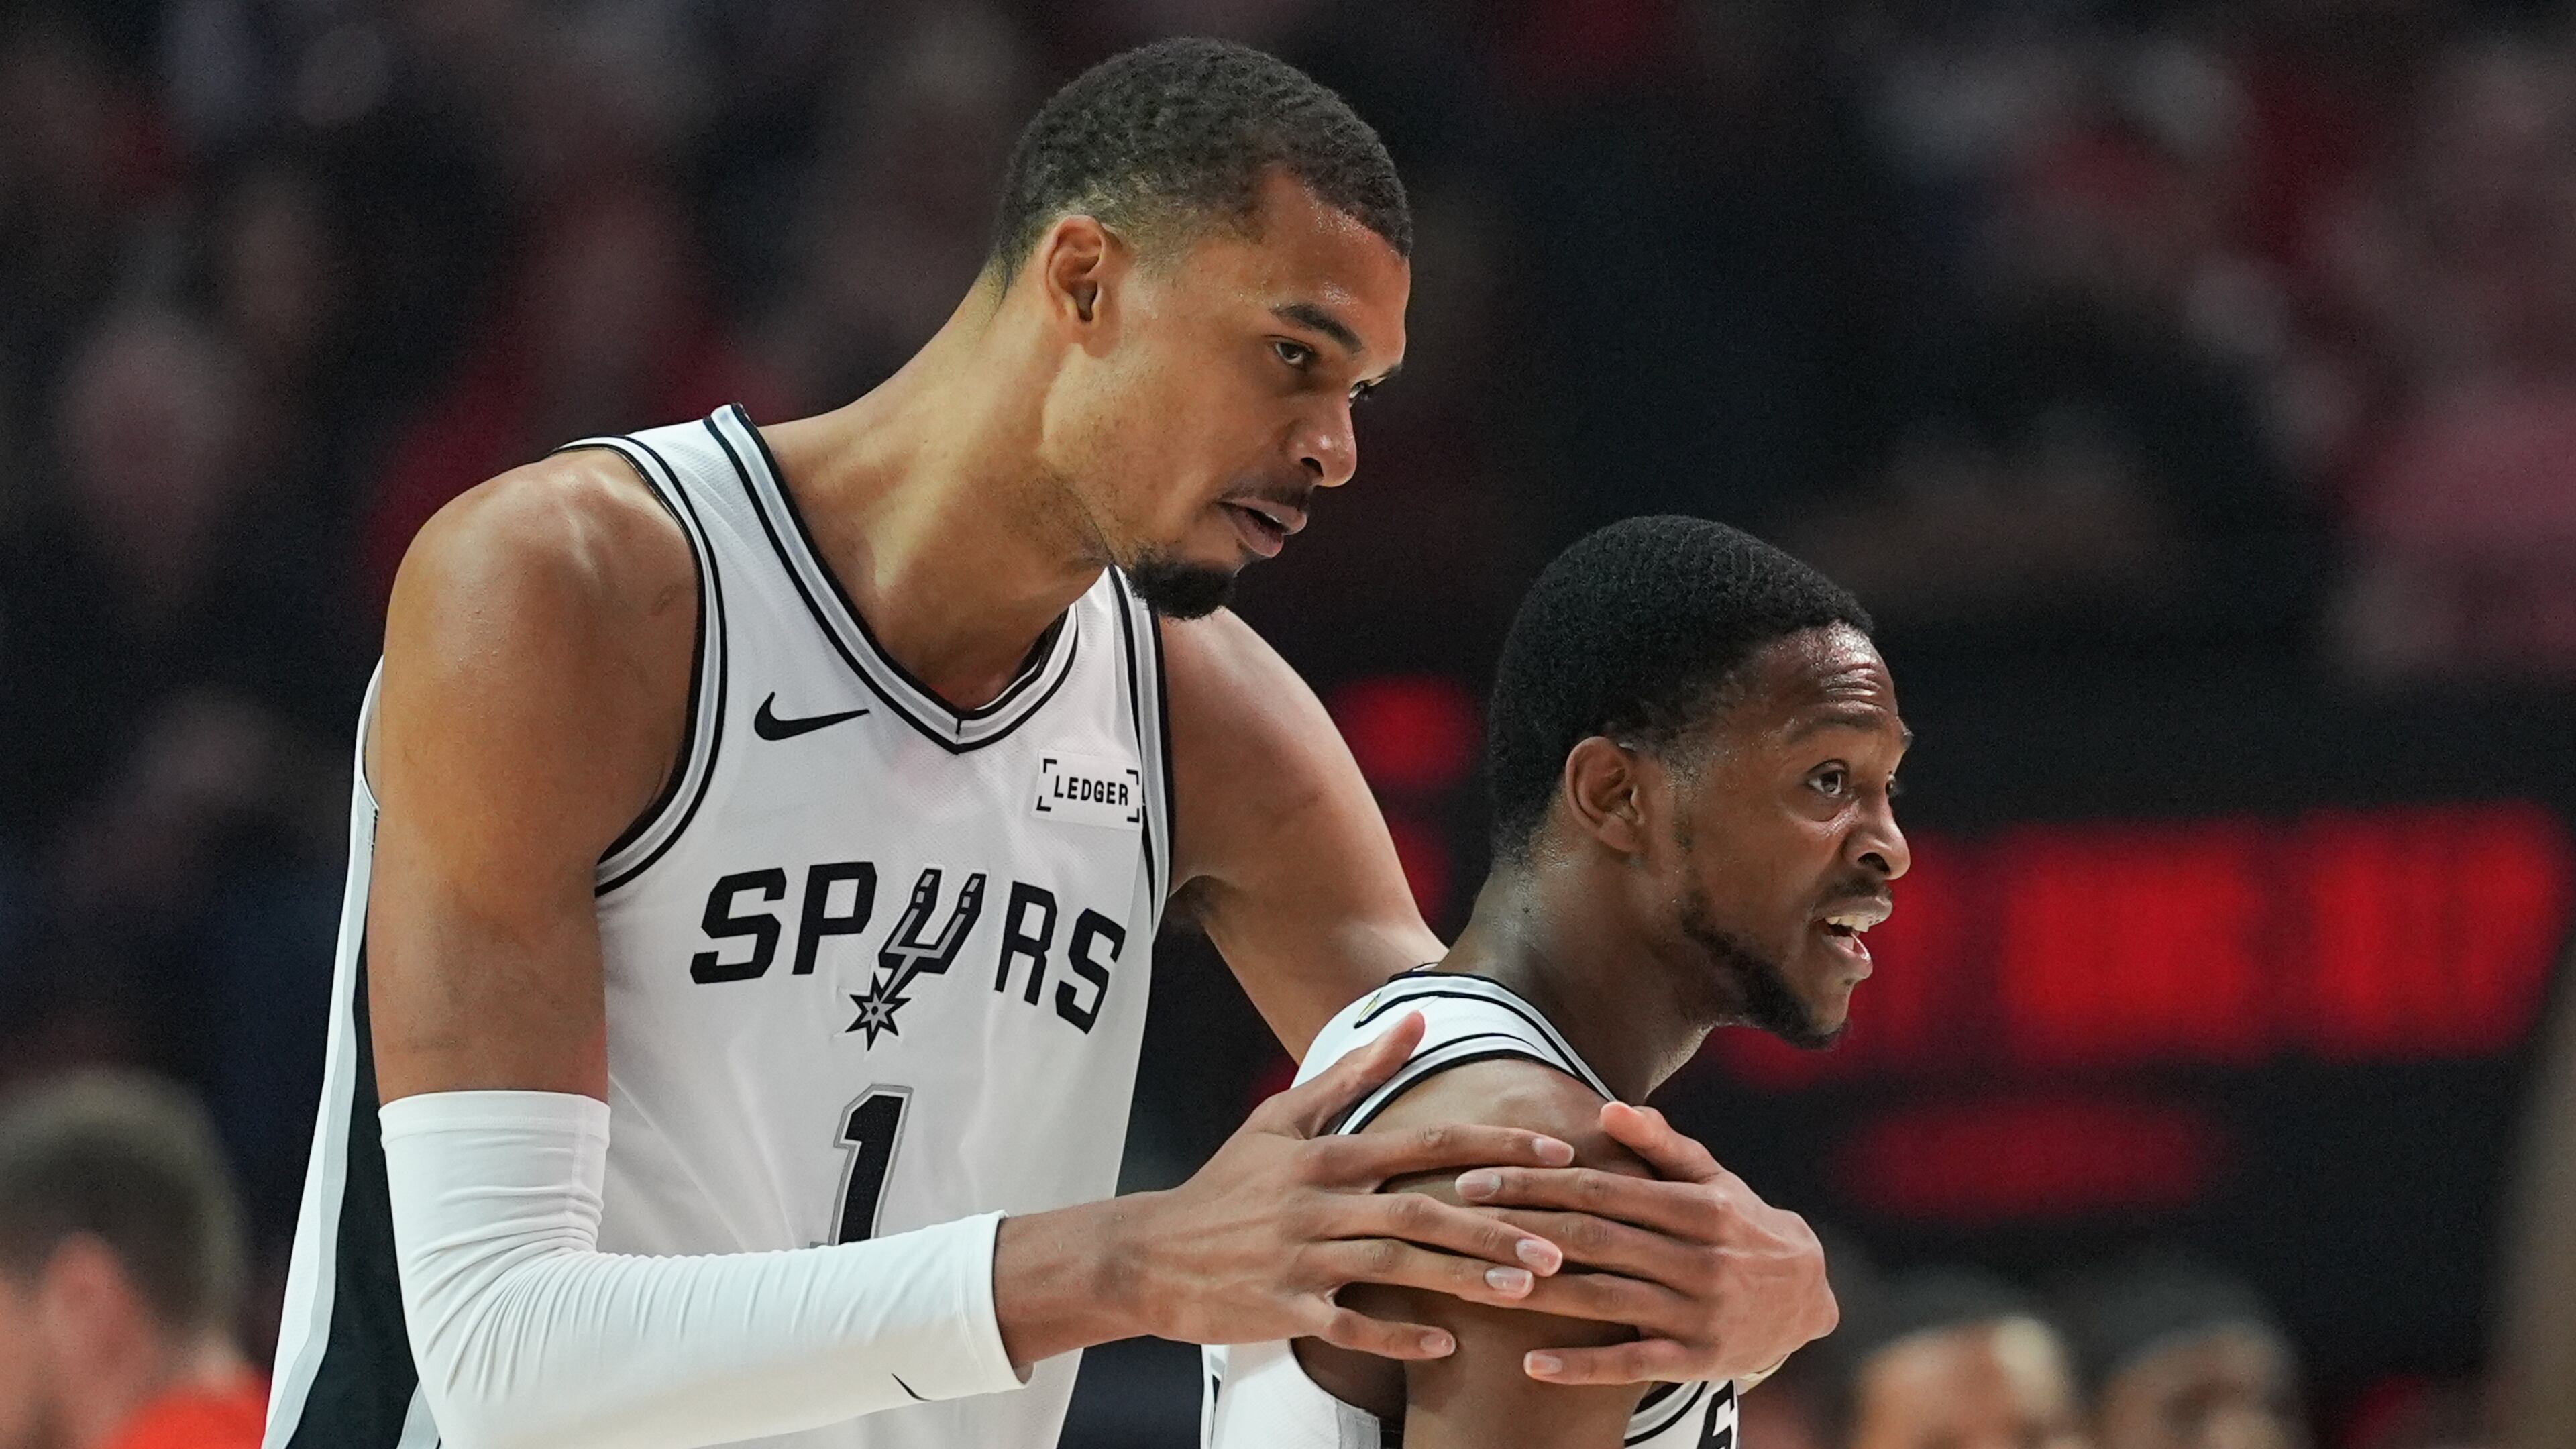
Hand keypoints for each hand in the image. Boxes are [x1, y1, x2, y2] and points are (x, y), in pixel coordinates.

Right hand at [1021, 1012, 1576, 1364]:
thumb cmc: (1226, 1184)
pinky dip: (1397, 1335)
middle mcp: (1318, 1202)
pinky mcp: (1283, 1307)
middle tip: (1558, 1245)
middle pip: (1420, 1210)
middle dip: (1493, 1227)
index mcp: (1325, 1154)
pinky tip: (1446, 1346)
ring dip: (1461, 1278)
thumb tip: (1415, 1019)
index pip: (1424, 1143)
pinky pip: (1349, 1324)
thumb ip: (1354, 1071)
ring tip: (1521, 1291)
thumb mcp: (1281, 1117)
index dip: (1493, 1146)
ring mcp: (1301, 1257)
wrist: (1148, 1251)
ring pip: (1395, 1265)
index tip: (1556, 1152)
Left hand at [1457, 1102, 1835, 1383]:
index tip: (1477, 1178)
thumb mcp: (1713, 1179)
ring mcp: (1699, 1312)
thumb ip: (1661, 1145)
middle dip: (1521, 1225)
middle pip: (1594, 1238)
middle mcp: (1699, 1258)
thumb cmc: (1741, 1225)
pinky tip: (1532, 1364)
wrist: (1811, 1295)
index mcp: (1697, 1207)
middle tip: (1457, 1217)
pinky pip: (1632, 1364)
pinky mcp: (1700, 1361)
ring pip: (1606, 1298)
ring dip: (1538, 1291)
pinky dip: (1583, 1366)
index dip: (1536, 1182)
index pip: (1601, 1188)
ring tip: (1475, 1281)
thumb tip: (1609, 1108)